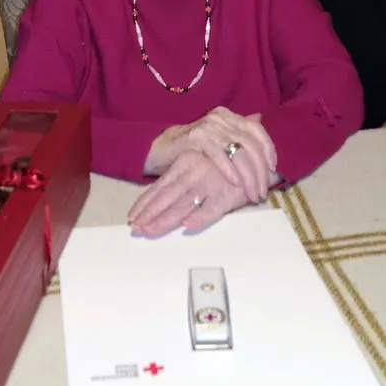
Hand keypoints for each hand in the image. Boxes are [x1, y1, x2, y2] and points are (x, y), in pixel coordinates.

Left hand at [128, 149, 252, 235]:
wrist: (253, 155)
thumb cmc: (221, 162)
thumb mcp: (195, 165)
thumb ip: (177, 179)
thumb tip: (156, 195)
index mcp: (185, 164)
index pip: (160, 187)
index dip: (145, 203)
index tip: (132, 216)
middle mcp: (194, 174)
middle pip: (166, 198)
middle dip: (149, 215)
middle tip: (135, 228)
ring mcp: (209, 185)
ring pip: (183, 206)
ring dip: (165, 220)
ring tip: (150, 231)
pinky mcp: (226, 196)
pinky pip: (211, 209)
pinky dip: (200, 217)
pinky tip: (187, 225)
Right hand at [146, 107, 276, 200]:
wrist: (161, 149)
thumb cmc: (193, 151)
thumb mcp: (219, 144)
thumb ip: (240, 142)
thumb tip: (268, 151)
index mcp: (229, 117)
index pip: (256, 129)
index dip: (268, 149)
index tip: (273, 169)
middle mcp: (220, 118)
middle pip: (250, 142)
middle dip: (259, 169)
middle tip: (263, 190)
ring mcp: (208, 126)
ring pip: (237, 149)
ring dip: (248, 174)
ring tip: (252, 192)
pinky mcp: (195, 138)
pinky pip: (218, 154)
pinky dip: (229, 169)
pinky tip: (235, 183)